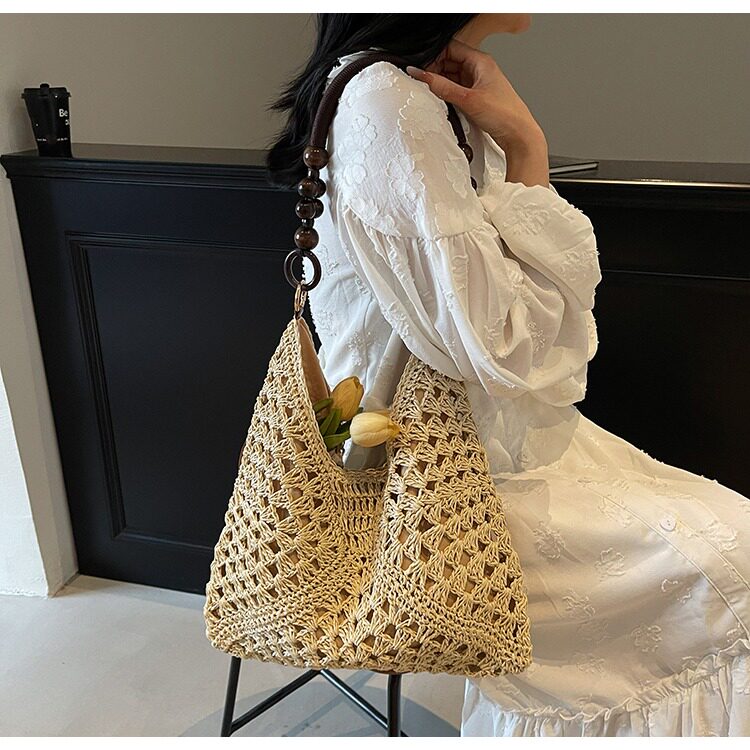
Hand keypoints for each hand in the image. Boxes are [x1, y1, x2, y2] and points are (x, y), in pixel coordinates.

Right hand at [406, 39, 549, 186]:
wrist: (518, 134)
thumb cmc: (504, 114)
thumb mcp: (468, 99)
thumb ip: (442, 87)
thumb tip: (422, 76)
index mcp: (481, 61)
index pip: (450, 48)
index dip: (434, 57)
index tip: (423, 71)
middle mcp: (479, 69)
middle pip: (449, 62)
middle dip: (436, 71)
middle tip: (425, 84)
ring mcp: (478, 83)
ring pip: (452, 77)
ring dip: (441, 84)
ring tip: (434, 94)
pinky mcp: (477, 97)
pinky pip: (457, 90)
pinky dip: (448, 94)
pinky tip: (445, 102)